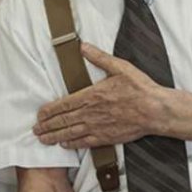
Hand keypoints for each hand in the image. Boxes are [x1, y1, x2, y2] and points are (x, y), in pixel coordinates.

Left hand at [33, 43, 167, 148]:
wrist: (155, 110)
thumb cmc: (139, 88)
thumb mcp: (120, 67)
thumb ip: (99, 57)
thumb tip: (83, 46)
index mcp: (92, 95)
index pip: (64, 104)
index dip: (49, 110)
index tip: (39, 114)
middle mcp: (91, 113)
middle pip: (63, 120)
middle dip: (47, 125)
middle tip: (35, 129)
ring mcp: (98, 127)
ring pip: (71, 133)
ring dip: (55, 136)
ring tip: (43, 139)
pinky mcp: (106, 137)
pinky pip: (85, 142)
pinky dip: (72, 144)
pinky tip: (65, 144)